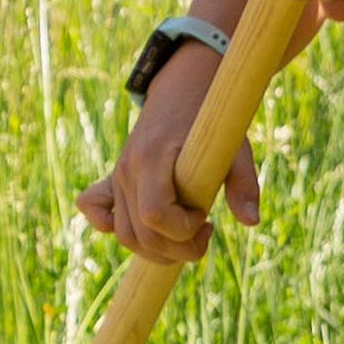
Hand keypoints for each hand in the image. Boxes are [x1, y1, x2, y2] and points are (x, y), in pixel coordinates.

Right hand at [74, 55, 257, 262]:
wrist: (181, 94)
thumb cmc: (210, 123)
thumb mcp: (234, 148)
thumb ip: (243, 183)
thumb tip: (251, 222)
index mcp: (152, 159)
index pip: (154, 215)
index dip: (184, 229)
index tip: (208, 217)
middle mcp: (127, 170)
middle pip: (139, 235)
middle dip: (178, 249)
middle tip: (206, 232)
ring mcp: (117, 176)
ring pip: (124, 235)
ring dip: (157, 250)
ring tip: (186, 233)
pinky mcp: (113, 179)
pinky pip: (92, 207)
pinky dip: (105, 225)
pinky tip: (140, 228)